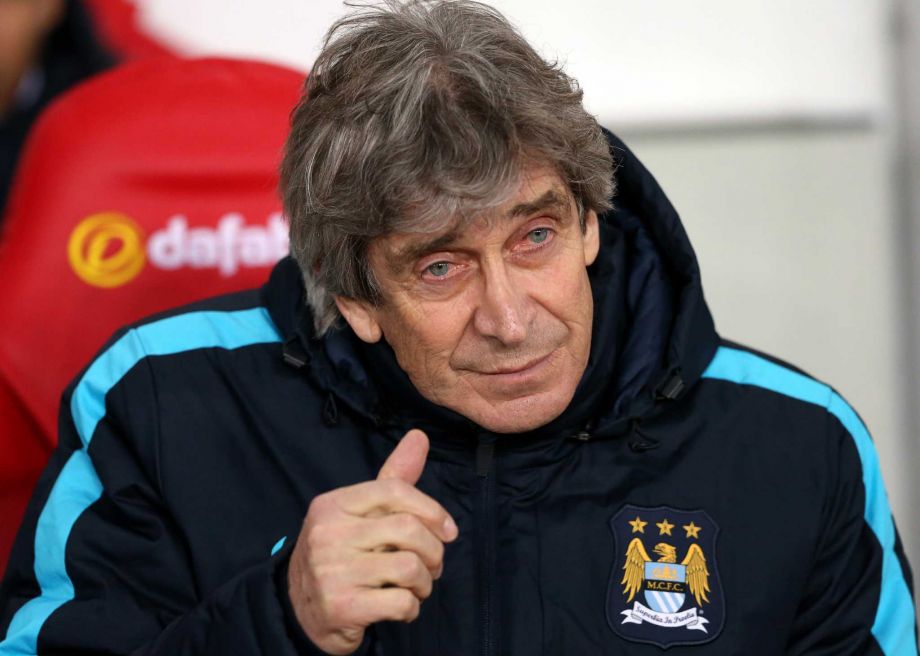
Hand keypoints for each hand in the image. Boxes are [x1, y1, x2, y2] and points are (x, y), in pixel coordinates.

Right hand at [287, 429, 457, 654]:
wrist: (300, 610)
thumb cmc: (342, 554)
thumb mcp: (359, 514)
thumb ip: (393, 479)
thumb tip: (420, 436)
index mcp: (334, 504)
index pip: (394, 490)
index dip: (432, 510)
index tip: (448, 531)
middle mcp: (328, 534)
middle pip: (408, 529)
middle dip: (434, 551)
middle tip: (433, 564)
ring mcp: (332, 572)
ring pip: (409, 567)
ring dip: (425, 581)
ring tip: (417, 586)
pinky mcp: (341, 607)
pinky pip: (401, 602)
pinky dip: (412, 607)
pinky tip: (403, 606)